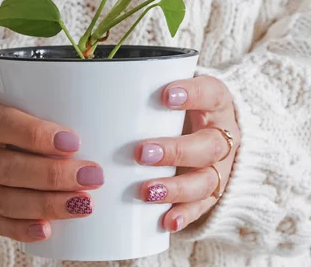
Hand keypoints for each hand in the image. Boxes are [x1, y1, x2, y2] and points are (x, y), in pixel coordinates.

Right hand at [0, 89, 103, 241]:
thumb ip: (28, 104)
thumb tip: (90, 111)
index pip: (0, 124)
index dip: (36, 134)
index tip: (73, 141)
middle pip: (6, 168)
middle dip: (53, 175)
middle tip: (92, 175)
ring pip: (4, 200)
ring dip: (47, 204)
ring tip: (84, 203)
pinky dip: (22, 229)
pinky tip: (48, 230)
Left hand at [134, 76, 239, 231]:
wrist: (205, 126)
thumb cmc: (174, 105)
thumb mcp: (166, 91)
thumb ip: (141, 91)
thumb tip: (88, 93)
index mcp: (216, 102)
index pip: (210, 93)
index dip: (192, 95)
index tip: (165, 95)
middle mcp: (221, 135)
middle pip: (209, 145)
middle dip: (175, 151)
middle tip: (141, 152)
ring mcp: (220, 166)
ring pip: (207, 180)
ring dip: (177, 188)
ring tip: (147, 192)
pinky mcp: (212, 192)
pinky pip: (202, 207)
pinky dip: (184, 215)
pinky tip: (166, 221)